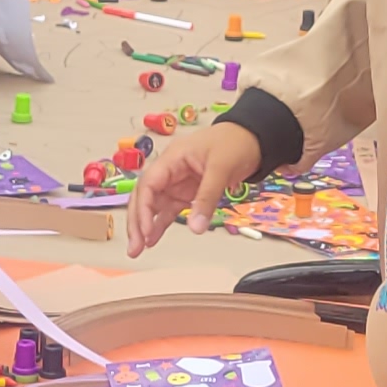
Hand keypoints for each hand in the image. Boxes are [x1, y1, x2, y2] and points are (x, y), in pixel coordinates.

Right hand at [128, 121, 263, 256]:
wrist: (252, 137)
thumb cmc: (234, 142)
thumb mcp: (221, 169)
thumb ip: (207, 198)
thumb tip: (196, 227)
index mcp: (172, 158)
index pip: (148, 184)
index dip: (143, 208)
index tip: (145, 230)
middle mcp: (170, 171)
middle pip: (145, 196)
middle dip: (137, 221)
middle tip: (135, 246)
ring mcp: (177, 183)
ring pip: (153, 206)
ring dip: (145, 226)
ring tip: (138, 249)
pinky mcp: (186, 193)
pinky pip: (169, 210)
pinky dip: (161, 224)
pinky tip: (153, 240)